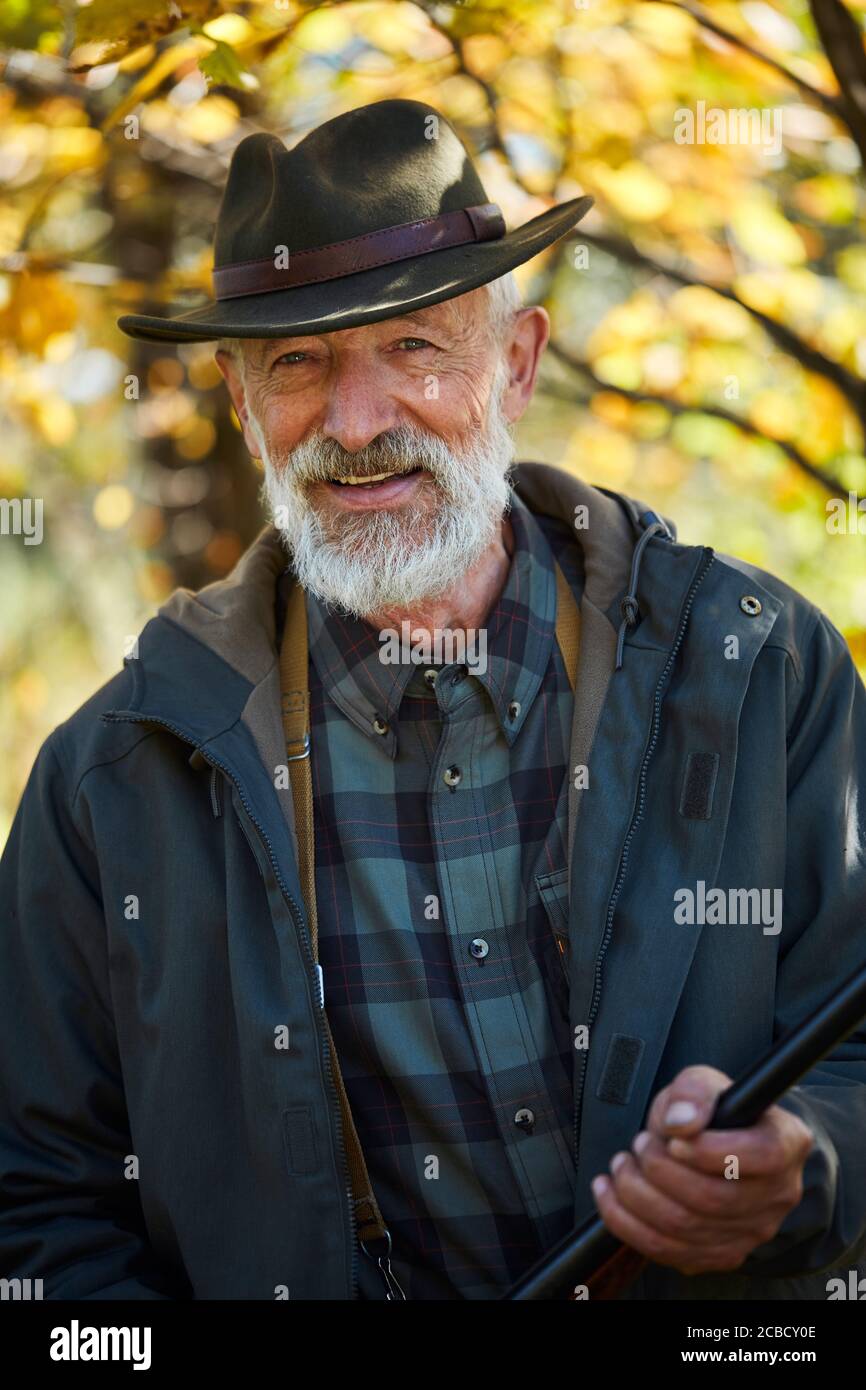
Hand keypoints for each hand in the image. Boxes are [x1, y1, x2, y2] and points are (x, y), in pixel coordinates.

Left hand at [590, 1065, 813, 1274]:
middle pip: (714, 1198)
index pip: (762, 1156)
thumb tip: (680, 1121)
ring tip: (622, 1164)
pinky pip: (667, 1250)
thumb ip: (693, 1092)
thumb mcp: (703, 1082)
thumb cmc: (713, 1111)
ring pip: (685, 1228)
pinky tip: (610, 1192)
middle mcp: (778, 1195)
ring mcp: (752, 1232)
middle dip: (660, 1169)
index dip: (710, 1150)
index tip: (674, 1138)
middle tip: (639, 1144)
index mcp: (786, 1144)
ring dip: (637, 1194)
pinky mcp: (720, 1255)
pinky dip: (627, 1222)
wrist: (713, 1143)